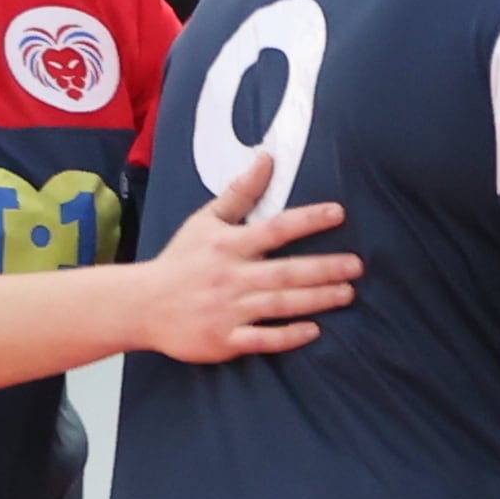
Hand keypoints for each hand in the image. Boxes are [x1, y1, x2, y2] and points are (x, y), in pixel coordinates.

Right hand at [130, 153, 355, 362]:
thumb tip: (267, 158)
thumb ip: (241, 193)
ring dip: (315, 299)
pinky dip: (287, 336)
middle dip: (323, 268)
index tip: (338, 213)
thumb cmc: (180, 260)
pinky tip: (314, 331)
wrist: (142, 304)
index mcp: (228, 244)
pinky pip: (261, 339)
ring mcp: (228, 310)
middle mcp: (231, 276)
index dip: (307, 220)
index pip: (274, 228)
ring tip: (347, 294)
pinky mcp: (224, 340)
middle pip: (284, 271)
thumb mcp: (205, 220)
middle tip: (357, 265)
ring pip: (278, 304)